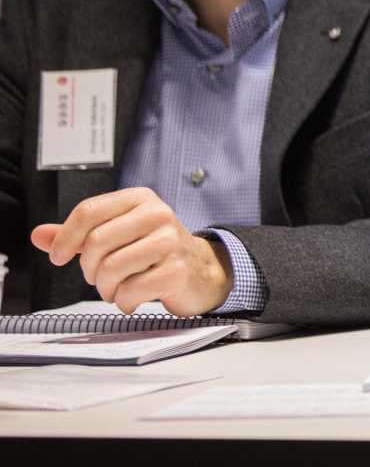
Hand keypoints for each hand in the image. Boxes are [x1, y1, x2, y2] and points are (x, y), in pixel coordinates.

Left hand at [30, 188, 233, 314]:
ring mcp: (170, 241)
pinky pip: (131, 290)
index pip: (89, 211)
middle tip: (99, 276)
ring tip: (116, 288)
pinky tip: (134, 297)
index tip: (59, 257)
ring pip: (111, 268)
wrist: (200, 270)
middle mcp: (158, 214)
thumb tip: (38, 235)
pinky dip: (125, 301)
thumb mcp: (118, 234)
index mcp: (140, 199)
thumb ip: (78, 234)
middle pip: (96, 242)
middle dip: (89, 268)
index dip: (65, 238)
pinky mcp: (177, 270)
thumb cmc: (152, 251)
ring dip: (106, 288)